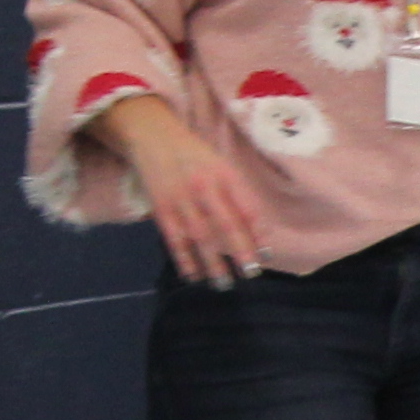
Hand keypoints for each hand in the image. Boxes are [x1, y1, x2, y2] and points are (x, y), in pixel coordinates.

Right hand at [96, 93, 266, 286]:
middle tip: (250, 274)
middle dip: (240, 250)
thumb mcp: (221, 166)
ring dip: (213, 262)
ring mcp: (181, 198)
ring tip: (224, 284)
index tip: (266, 256)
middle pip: (226, 224)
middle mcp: (205, 186)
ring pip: (200, 236)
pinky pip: (174, 238)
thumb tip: (259, 234)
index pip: (247, 207)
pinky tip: (193, 275)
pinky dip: (184, 258)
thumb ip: (239, 195)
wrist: (152, 136)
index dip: (258, 232)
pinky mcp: (161, 208)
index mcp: (225, 174)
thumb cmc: (195, 156)